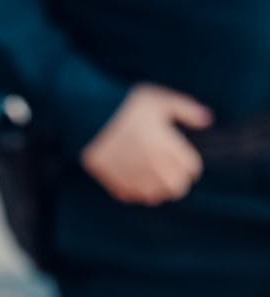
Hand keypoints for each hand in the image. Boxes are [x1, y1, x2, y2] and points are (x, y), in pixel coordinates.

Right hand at [80, 84, 212, 205]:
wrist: (89, 115)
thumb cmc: (126, 105)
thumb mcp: (160, 100)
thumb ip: (187, 110)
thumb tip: (207, 120)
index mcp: (167, 147)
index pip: (191, 169)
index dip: (190, 165)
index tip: (184, 159)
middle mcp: (152, 166)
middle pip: (177, 188)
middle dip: (177, 180)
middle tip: (171, 170)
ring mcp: (132, 176)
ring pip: (155, 196)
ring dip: (158, 189)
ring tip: (153, 178)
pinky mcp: (112, 180)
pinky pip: (130, 196)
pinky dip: (135, 192)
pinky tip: (133, 180)